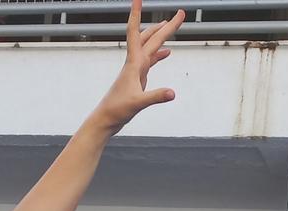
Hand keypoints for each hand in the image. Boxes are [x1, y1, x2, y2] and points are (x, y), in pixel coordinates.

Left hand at [92, 1, 182, 131]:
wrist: (106, 119)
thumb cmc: (117, 110)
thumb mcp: (138, 104)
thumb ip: (156, 97)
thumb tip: (173, 93)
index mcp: (134, 63)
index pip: (135, 32)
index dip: (136, 14)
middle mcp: (135, 62)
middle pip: (151, 37)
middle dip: (166, 25)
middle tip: (180, 13)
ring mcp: (136, 70)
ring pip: (150, 46)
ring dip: (160, 35)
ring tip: (170, 24)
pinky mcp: (138, 78)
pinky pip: (151, 61)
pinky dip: (159, 54)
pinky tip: (167, 52)